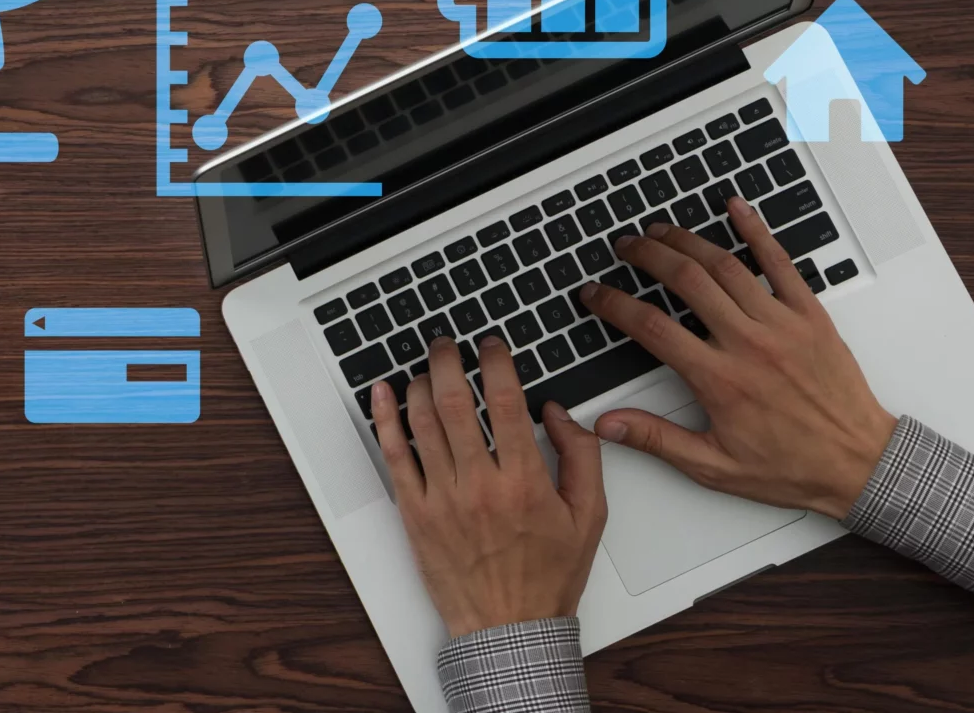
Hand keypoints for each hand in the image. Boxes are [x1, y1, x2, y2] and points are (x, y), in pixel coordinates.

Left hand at [372, 336, 606, 638]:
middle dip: (448, 360)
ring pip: (421, 422)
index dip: (496, 362)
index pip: (506, 401)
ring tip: (426, 367)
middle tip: (448, 344)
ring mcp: (441, 499)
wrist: (508, 629)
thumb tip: (559, 413)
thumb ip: (582, 458)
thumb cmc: (547, 577)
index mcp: (524, 482)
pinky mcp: (414, 513)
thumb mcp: (589, 518)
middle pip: (454, 402)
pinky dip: (385, 419)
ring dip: (419, 383)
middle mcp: (479, 485)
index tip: (491, 346)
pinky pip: (394, 456)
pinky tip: (383, 394)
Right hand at [578, 198, 897, 519]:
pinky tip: (737, 208)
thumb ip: (657, 440)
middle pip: (685, 281)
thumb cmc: (793, 467)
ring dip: (687, 241)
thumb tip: (608, 424)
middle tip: (625, 247)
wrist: (861, 465)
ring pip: (725, 266)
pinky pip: (780, 263)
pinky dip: (756, 230)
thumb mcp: (715, 467)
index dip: (613, 304)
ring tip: (661, 231)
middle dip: (647, 256)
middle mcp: (749, 344)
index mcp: (720, 380)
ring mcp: (782, 325)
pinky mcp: (811, 315)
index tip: (595, 293)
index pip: (651, 327)